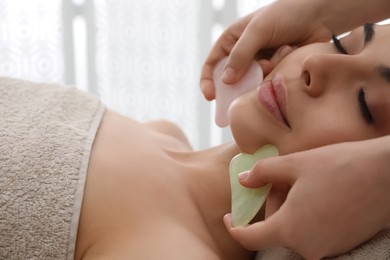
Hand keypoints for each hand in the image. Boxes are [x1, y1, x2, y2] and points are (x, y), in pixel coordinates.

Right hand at [200, 0, 331, 100]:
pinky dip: (277, 72)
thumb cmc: (286, 14)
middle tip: (244, 94)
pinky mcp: (275, 72)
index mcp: (232, 41)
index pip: (212, 65)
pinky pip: (268, 83)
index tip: (211, 97)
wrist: (320, 15)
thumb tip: (225, 81)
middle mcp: (244, 55)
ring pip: (251, 84)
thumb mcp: (258, 30)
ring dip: (264, 74)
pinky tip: (287, 52)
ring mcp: (260, 64)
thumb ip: (241, 55)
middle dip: (238, 86)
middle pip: (230, 80)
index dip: (208, 82)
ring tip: (277, 55)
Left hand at [224, 137, 389, 258]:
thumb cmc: (339, 166)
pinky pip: (312, 234)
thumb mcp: (294, 163)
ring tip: (303, 185)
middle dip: (271, 208)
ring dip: (289, 212)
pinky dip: (306, 218)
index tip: (228, 217)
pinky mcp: (342, 244)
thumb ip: (262, 173)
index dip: (234, 228)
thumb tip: (243, 180)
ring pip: (293, 232)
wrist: (386, 175)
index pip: (250, 238)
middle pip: (274, 231)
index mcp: (289, 229)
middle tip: (281, 183)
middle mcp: (307, 247)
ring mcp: (327, 249)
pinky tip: (317, 195)